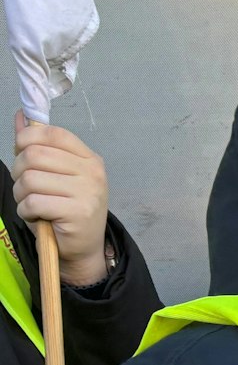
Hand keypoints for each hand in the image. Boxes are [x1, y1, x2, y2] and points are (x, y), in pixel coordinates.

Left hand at [14, 111, 110, 286]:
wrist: (83, 248)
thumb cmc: (65, 210)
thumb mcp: (54, 175)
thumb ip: (38, 146)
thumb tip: (21, 116)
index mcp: (88, 158)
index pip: (52, 133)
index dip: (27, 139)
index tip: (22, 155)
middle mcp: (92, 172)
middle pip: (34, 155)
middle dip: (19, 173)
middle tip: (28, 188)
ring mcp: (88, 192)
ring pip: (29, 179)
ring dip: (21, 195)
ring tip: (34, 205)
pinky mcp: (78, 212)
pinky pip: (33, 202)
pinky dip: (26, 211)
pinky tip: (37, 217)